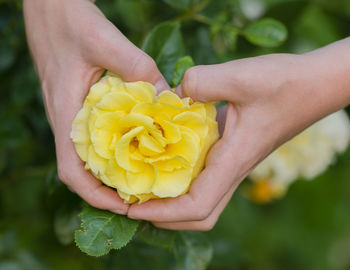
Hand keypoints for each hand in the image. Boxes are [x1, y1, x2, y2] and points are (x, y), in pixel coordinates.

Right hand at [23, 0, 168, 213]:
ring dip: (112, 171)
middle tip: (143, 195)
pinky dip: (114, 148)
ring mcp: (73, 114)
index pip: (71, 170)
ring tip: (143, 178)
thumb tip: (166, 96)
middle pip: (83, 170)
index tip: (122, 205)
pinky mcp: (80, 105)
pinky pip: (95, 136)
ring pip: (90, 155)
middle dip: (109, 189)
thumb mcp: (104, 41)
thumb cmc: (69, 22)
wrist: (50, 7)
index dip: (94, 194)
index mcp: (65, 113)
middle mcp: (67, 121)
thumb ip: (136, 67)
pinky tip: (137, 144)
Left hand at [128, 39, 349, 229]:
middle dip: (163, 216)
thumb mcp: (241, 76)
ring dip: (172, 202)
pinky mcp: (233, 153)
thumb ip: (202, 82)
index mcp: (233, 161)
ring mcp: (234, 163)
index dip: (162, 212)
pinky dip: (182, 180)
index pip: (196, 205)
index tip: (132, 207)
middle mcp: (233, 169)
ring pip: (202, 200)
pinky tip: (164, 159)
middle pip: (198, 215)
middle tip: (132, 201)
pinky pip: (205, 179)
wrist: (313, 85)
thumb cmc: (285, 83)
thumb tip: (170, 94)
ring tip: (142, 186)